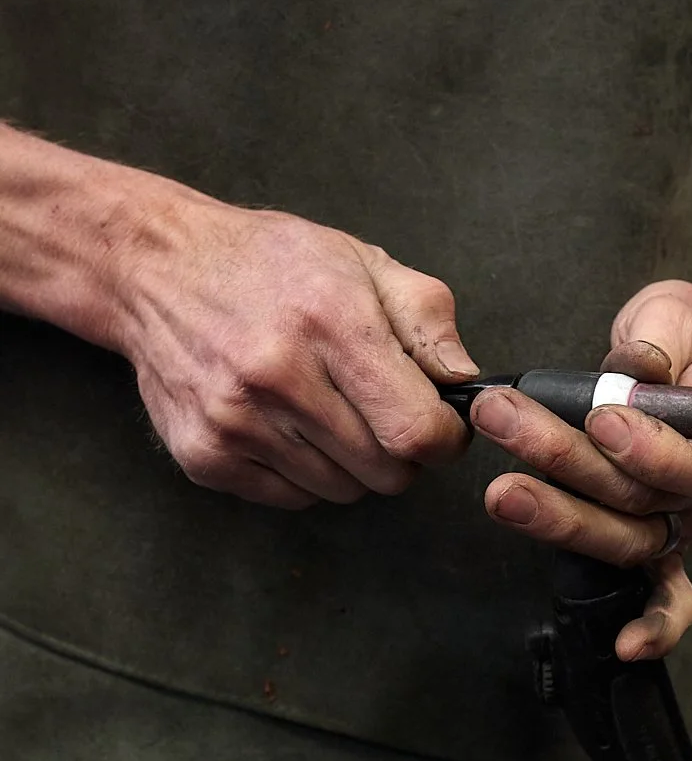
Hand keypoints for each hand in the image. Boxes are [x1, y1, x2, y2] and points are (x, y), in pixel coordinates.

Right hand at [110, 188, 474, 507]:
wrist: (157, 268)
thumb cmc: (270, 263)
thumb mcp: (362, 262)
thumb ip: (426, 319)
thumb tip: (465, 382)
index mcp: (329, 322)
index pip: (415, 431)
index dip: (444, 439)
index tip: (441, 425)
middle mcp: (277, 376)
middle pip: (384, 473)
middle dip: (402, 454)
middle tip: (384, 416)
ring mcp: (235, 421)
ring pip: (342, 491)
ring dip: (354, 465)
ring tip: (332, 412)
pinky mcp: (204, 455)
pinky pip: (292, 498)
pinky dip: (306, 474)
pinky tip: (292, 427)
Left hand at [471, 281, 691, 660]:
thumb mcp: (680, 318)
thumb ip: (655, 344)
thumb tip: (632, 371)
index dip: (650, 448)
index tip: (603, 415)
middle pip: (638, 502)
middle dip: (566, 463)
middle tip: (507, 423)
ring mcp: (677, 524)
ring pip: (621, 537)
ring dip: (557, 516)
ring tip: (500, 489)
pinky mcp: (650, 537)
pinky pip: (663, 592)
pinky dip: (654, 626)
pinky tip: (624, 646)